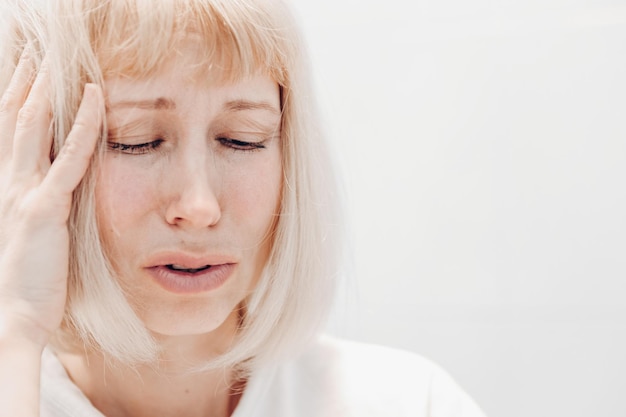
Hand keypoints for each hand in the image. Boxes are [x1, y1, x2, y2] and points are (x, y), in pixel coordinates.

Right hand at [0, 49, 102, 347]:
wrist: (11, 315)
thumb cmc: (23, 281)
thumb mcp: (26, 234)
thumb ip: (36, 204)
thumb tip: (51, 190)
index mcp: (4, 188)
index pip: (9, 133)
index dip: (15, 99)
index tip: (25, 72)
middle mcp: (8, 183)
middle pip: (15, 120)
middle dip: (23, 83)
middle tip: (33, 51)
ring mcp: (24, 193)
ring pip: (35, 129)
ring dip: (46, 90)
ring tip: (54, 59)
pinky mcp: (45, 208)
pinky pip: (69, 158)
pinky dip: (84, 125)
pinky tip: (95, 98)